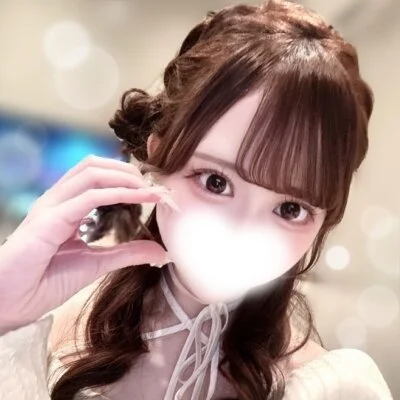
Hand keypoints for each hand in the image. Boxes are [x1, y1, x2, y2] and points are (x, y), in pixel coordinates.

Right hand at [0, 155, 172, 333]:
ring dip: (125, 177)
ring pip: (91, 173)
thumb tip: (160, 251)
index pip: (97, 176)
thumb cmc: (45, 282)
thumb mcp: (97, 263)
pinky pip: (88, 197)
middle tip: (154, 186)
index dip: (127, 177)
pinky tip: (139, 197)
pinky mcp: (49, 219)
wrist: (10, 304)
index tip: (155, 190)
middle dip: (128, 170)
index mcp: (66, 206)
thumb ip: (127, 253)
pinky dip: (118, 193)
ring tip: (150, 189)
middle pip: (94, 165)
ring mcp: (51, 206)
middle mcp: (58, 200)